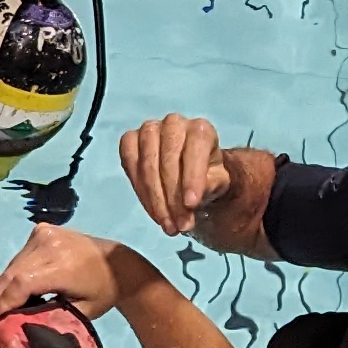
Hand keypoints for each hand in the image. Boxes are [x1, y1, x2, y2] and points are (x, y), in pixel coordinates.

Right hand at [0, 224, 134, 322]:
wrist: (118, 263)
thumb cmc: (103, 292)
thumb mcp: (80, 312)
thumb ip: (49, 316)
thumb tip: (18, 327)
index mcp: (62, 265)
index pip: (21, 284)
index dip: (2, 304)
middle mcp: (49, 244)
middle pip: (12, 273)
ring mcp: (44, 234)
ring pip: (13, 265)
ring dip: (0, 288)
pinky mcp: (42, 231)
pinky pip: (20, 257)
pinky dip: (12, 275)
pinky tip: (5, 292)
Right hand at [119, 115, 235, 238]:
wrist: (189, 176)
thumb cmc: (206, 177)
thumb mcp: (218, 183)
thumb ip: (211, 185)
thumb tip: (192, 200)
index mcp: (201, 128)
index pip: (196, 148)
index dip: (193, 177)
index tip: (191, 205)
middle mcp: (174, 123)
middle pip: (168, 158)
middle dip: (172, 196)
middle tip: (179, 225)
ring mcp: (149, 129)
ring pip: (147, 162)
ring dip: (155, 198)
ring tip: (167, 224)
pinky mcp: (130, 139)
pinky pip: (129, 161)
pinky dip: (139, 189)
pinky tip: (152, 210)